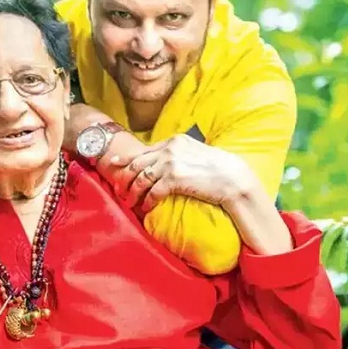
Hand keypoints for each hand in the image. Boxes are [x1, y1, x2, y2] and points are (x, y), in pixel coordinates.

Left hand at [111, 134, 258, 212]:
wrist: (233, 177)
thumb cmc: (217, 168)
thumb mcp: (194, 153)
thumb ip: (177, 154)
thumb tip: (163, 163)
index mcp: (173, 140)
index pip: (144, 150)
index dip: (127, 159)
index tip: (114, 164)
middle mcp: (169, 149)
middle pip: (137, 163)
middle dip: (124, 178)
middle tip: (119, 190)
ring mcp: (171, 162)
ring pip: (141, 179)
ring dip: (133, 193)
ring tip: (130, 202)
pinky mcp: (174, 178)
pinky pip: (153, 192)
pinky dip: (147, 201)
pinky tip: (146, 208)